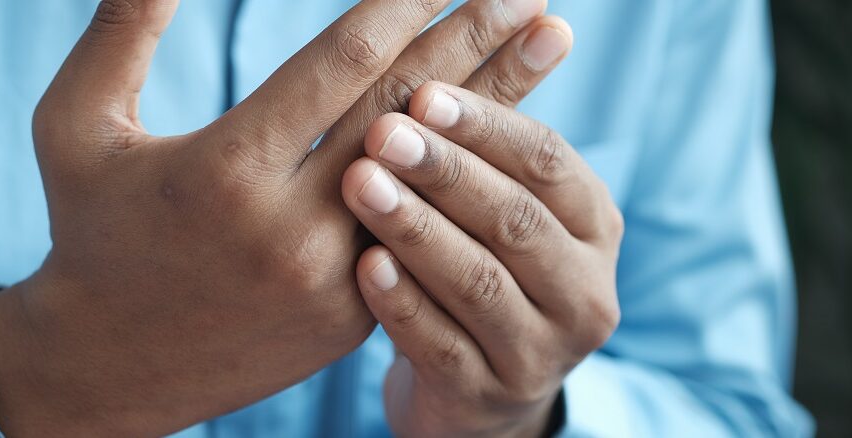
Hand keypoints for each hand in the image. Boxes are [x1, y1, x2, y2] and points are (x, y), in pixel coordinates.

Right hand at [0, 0, 553, 434]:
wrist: (110, 361)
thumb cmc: (89, 232)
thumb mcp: (74, 124)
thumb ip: (120, 30)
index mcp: (224, 170)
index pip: (341, 63)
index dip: (404, 2)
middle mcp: (289, 226)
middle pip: (407, 110)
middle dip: (476, 37)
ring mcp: (331, 277)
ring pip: (434, 173)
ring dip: (498, 102)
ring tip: (550, 41)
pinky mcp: (352, 312)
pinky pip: (423, 228)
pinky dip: (465, 174)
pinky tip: (504, 130)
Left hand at [342, 19, 623, 436]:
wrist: (481, 387)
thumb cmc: (485, 266)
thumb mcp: (506, 205)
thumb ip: (501, 135)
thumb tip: (533, 13)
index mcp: (595, 226)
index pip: (549, 163)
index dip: (489, 125)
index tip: (424, 93)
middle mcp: (585, 291)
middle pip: (516, 220)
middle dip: (447, 172)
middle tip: (383, 133)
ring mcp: (540, 353)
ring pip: (480, 283)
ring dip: (419, 228)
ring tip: (362, 185)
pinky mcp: (487, 397)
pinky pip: (442, 348)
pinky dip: (404, 303)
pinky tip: (364, 265)